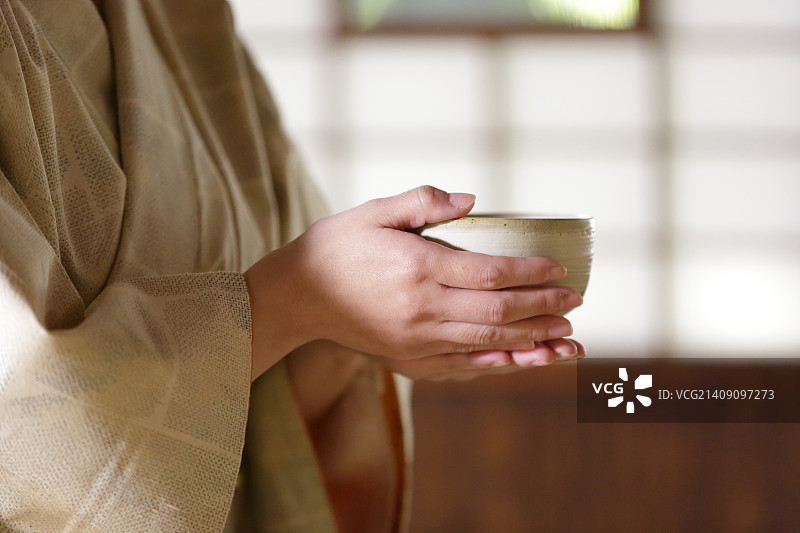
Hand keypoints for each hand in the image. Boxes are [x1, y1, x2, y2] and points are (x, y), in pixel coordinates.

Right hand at [245, 186, 583, 379]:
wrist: (298, 297)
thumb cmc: (337, 247)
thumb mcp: (374, 211)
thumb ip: (424, 201)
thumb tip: (472, 201)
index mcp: (417, 268)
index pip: (490, 273)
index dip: (530, 273)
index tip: (560, 270)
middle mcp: (422, 310)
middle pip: (498, 313)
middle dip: (543, 309)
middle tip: (576, 303)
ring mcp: (417, 342)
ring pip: (488, 344)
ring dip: (534, 342)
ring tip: (568, 338)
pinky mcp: (410, 361)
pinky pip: (465, 366)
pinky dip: (499, 364)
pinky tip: (524, 360)